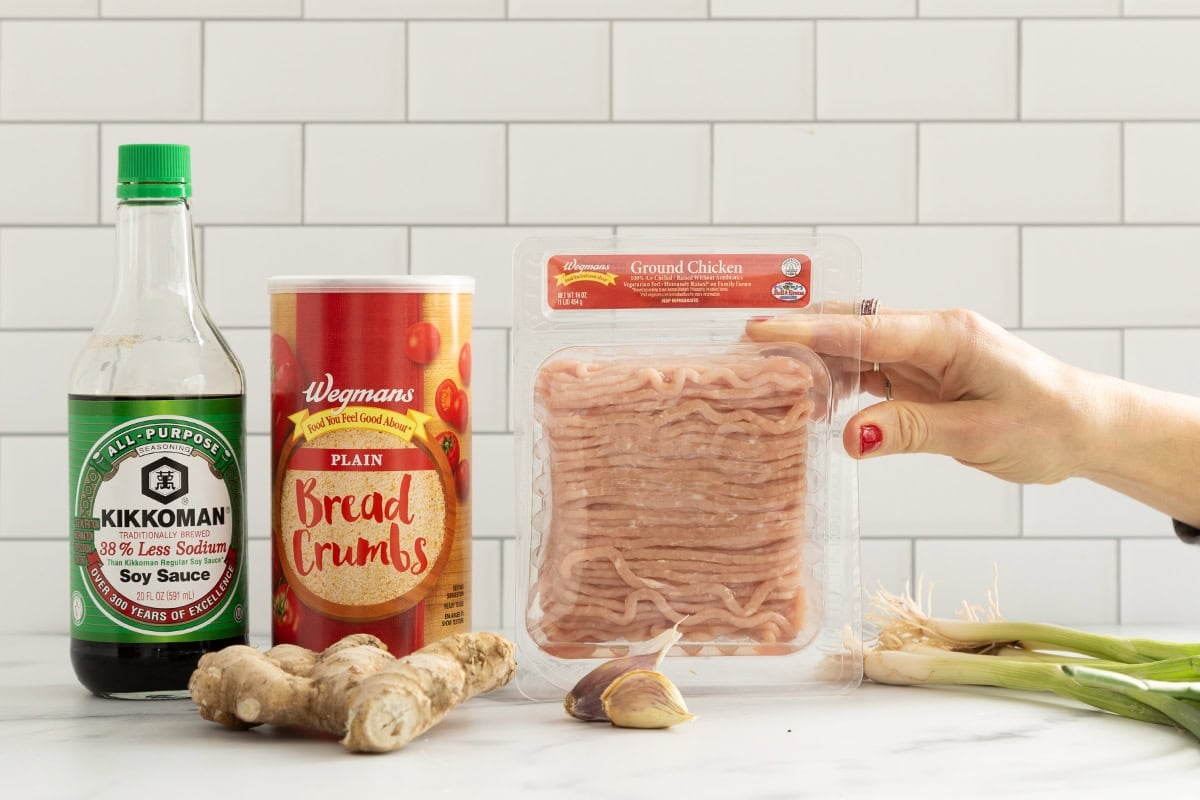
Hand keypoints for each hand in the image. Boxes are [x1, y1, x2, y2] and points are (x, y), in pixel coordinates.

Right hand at [747, 308, 1106, 484]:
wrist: (1086, 427)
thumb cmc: (1046, 426)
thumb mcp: (979, 435)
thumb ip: (910, 431)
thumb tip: (849, 437)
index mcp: (948, 336)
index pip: (864, 331)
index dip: (808, 332)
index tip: (760, 330)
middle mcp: (931, 335)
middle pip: (850, 330)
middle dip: (797, 338)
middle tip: (744, 355)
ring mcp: (925, 352)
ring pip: (854, 349)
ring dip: (813, 363)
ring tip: (767, 381)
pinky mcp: (923, 373)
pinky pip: (869, 370)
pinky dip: (837, 383)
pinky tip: (812, 402)